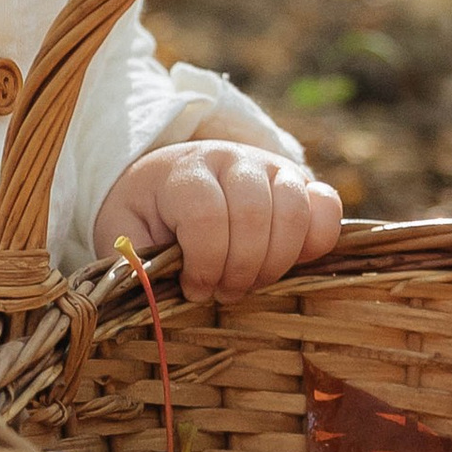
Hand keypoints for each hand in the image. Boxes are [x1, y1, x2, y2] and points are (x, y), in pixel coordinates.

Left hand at [92, 140, 344, 299]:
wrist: (168, 181)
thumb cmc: (146, 216)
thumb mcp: (123, 234)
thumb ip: (134, 260)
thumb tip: (151, 293)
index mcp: (184, 171)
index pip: (207, 216)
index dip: (205, 263)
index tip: (194, 288)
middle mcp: (232, 159)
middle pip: (255, 215)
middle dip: (241, 269)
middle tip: (224, 292)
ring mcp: (272, 166)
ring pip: (295, 212)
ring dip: (276, 262)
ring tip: (250, 282)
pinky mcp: (300, 181)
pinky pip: (328, 206)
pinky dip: (317, 242)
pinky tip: (289, 263)